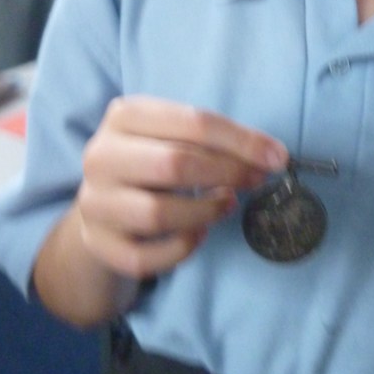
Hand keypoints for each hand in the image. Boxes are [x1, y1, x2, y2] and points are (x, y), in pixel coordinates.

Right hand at [77, 97, 288, 279]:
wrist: (103, 205)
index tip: (278, 158)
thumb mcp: (174, 135)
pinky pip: (146, 257)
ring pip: (158, 214)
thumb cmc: (152, 160)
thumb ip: (215, 140)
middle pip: (175, 164)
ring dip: (206, 212)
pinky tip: (199, 234)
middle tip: (256, 181)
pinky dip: (182, 248)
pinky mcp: (97, 245)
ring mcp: (95, 203)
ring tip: (227, 204)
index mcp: (125, 115)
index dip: (242, 141)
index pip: (194, 122)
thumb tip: (273, 157)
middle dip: (228, 173)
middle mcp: (101, 156)